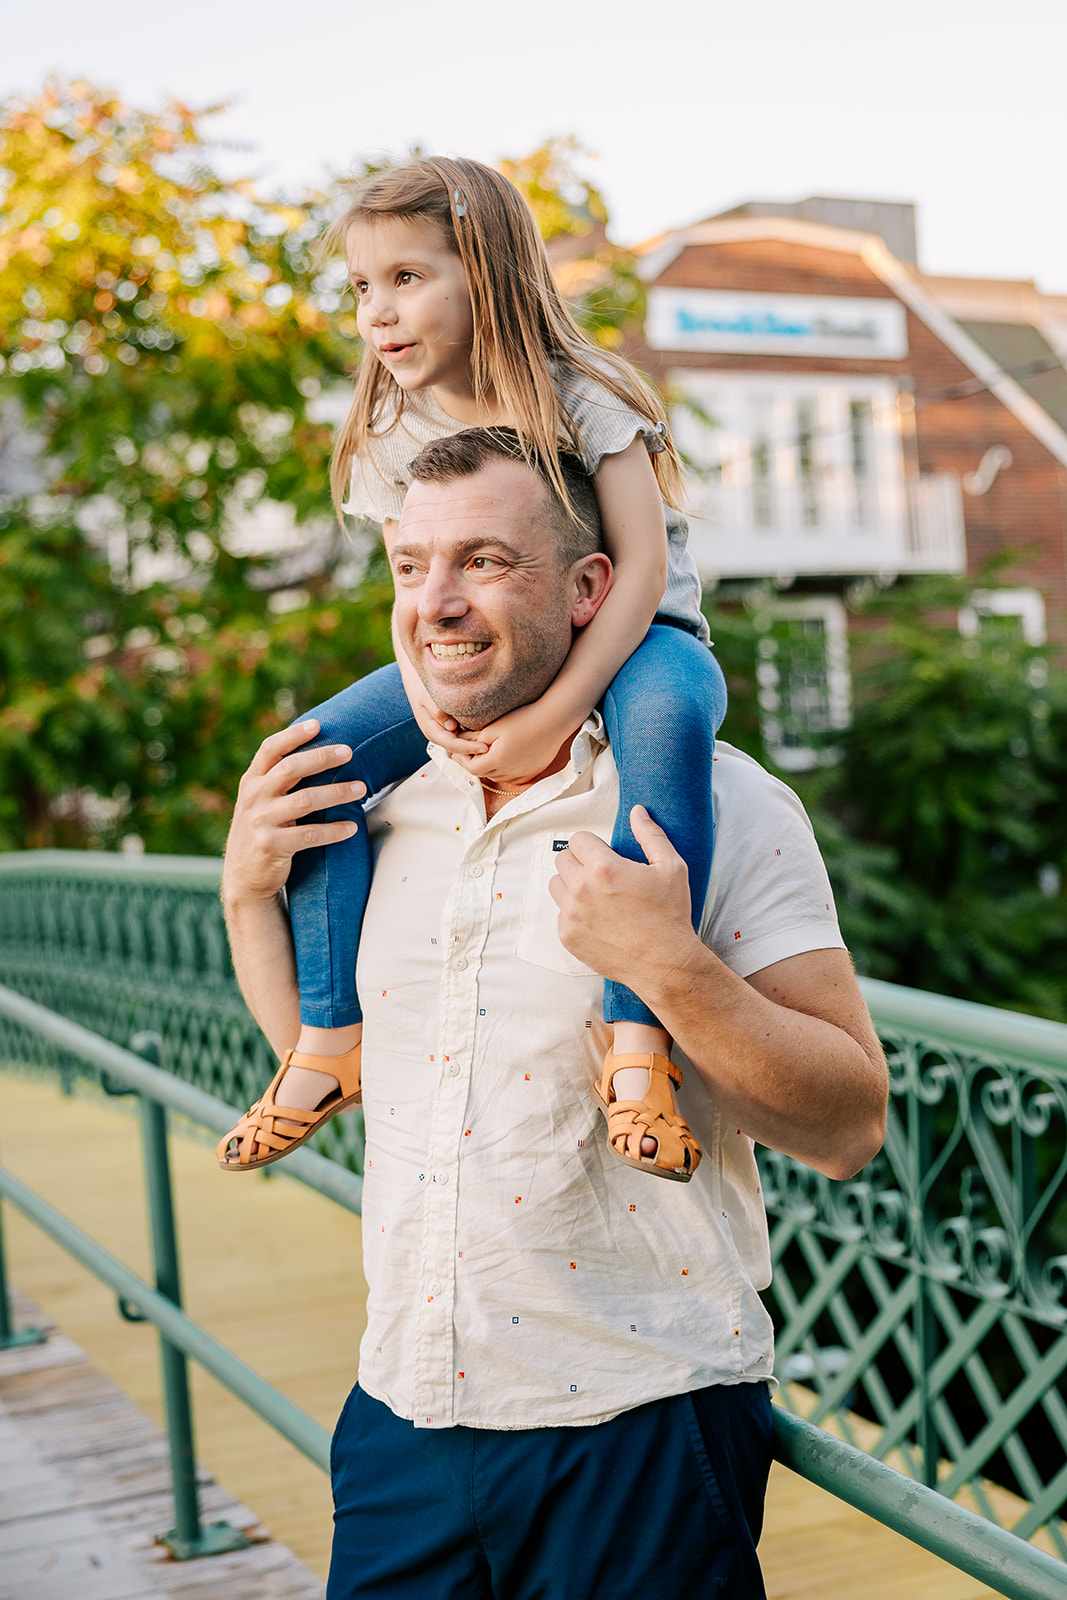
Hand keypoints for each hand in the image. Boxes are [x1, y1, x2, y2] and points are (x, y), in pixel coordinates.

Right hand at [222, 720, 366, 904]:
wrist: (244, 878)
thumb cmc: (263, 832)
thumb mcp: (260, 803)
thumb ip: (277, 780)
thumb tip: (318, 752)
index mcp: (251, 782)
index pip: (270, 749)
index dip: (293, 735)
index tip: (318, 725)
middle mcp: (253, 798)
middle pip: (291, 768)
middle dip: (322, 757)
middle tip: (349, 752)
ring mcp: (260, 822)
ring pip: (305, 800)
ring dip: (337, 793)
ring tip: (361, 789)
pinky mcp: (271, 846)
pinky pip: (310, 834)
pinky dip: (334, 831)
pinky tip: (352, 827)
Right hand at [403, 675, 489, 759]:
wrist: (419, 683)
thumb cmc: (422, 688)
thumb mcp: (426, 697)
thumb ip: (437, 710)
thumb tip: (451, 727)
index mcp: (432, 730)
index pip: (452, 744)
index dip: (468, 748)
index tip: (484, 747)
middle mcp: (440, 734)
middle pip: (459, 748)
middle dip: (475, 750)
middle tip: (495, 748)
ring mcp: (446, 731)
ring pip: (463, 742)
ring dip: (476, 744)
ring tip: (495, 744)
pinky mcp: (453, 726)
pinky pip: (465, 734)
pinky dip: (475, 736)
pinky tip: (489, 734)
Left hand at [447, 700, 571, 784]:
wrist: (554, 720)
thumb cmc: (523, 719)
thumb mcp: (494, 727)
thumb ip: (473, 738)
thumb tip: (457, 741)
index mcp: (498, 760)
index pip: (472, 767)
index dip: (462, 760)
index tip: (456, 751)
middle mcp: (510, 772)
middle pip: (483, 773)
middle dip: (473, 763)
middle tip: (466, 752)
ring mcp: (522, 775)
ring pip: (497, 776)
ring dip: (488, 768)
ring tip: (485, 753)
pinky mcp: (532, 773)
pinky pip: (511, 776)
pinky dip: (503, 770)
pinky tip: (503, 757)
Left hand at [549, 807, 695, 984]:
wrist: (666, 964)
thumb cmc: (670, 915)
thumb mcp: (671, 868)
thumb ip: (651, 835)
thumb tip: (637, 812)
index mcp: (603, 867)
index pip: (577, 839)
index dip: (592, 844)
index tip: (605, 855)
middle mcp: (581, 889)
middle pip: (562, 859)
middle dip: (580, 862)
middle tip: (602, 875)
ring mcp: (571, 915)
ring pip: (556, 885)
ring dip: (571, 886)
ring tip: (597, 896)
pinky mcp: (568, 936)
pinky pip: (560, 914)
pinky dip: (573, 913)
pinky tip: (598, 919)